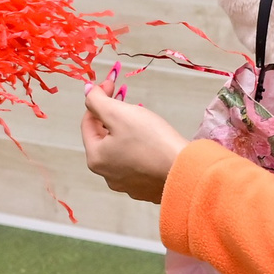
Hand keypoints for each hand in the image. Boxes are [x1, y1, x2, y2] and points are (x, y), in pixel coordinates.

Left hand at [83, 86, 185, 203]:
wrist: (186, 170)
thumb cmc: (153, 141)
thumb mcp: (120, 113)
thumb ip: (97, 101)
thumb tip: (87, 91)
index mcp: (95, 158)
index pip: (88, 122)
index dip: (98, 99)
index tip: (113, 84)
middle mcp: (106, 175)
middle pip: (103, 137)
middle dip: (112, 116)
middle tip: (128, 100)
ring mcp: (126, 184)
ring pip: (119, 150)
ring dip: (125, 132)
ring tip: (142, 121)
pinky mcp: (144, 188)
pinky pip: (135, 162)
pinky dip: (139, 149)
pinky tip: (152, 142)